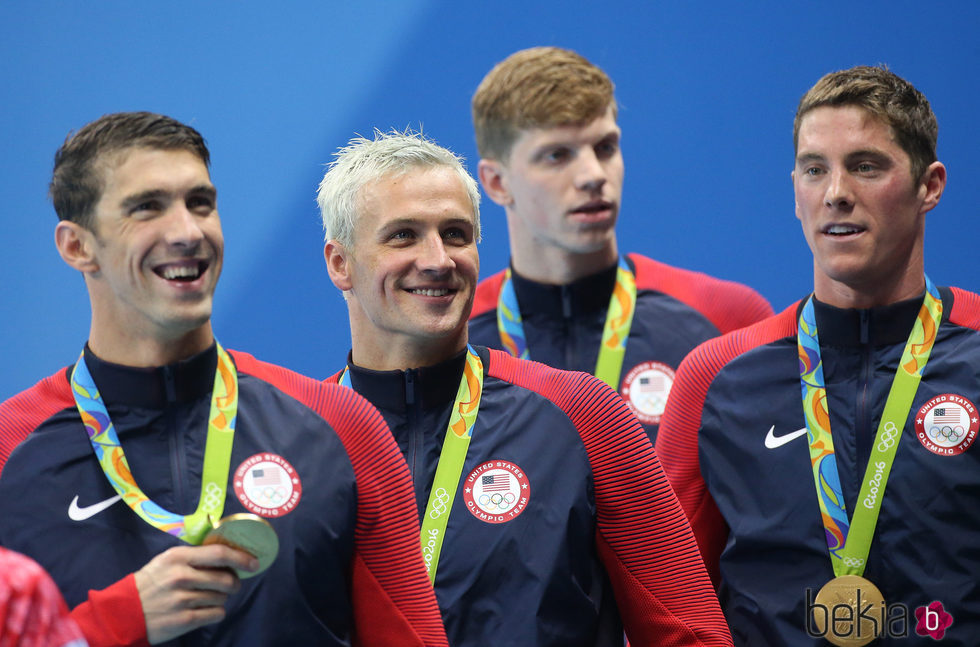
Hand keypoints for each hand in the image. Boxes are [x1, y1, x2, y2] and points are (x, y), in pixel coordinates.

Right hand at [133, 544, 258, 643]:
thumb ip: (194, 557)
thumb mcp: (167, 561)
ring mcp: (182, 599)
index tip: (254, 562)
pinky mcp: (184, 620)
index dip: (241, 558)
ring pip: (222, 597)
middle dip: (234, 583)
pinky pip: (216, 614)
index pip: (219, 554)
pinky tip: (205, 610)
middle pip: (226, 579)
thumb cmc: (150, 583)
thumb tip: (228, 556)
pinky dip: (216, 612)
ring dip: (221, 598)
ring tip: (208, 597)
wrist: (123, 611)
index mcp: (179, 557)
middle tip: (230, 585)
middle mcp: (181, 576)